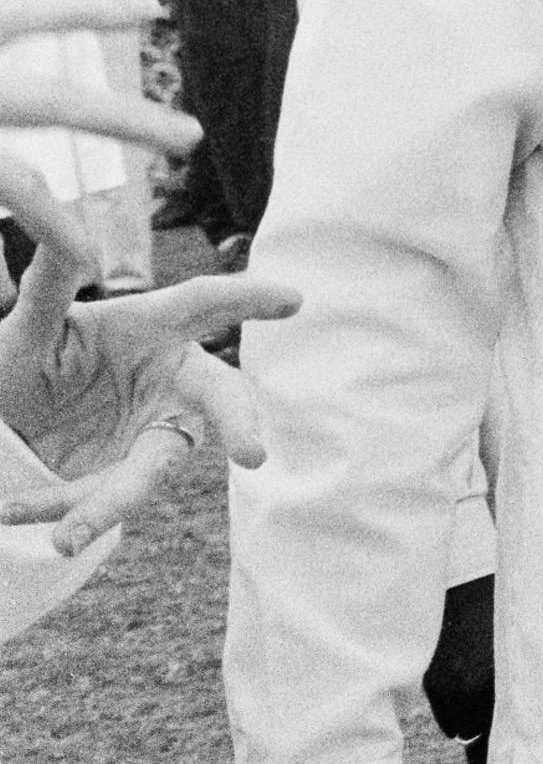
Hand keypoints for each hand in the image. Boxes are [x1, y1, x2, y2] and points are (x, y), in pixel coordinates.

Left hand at [0, 157, 285, 555]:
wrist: (9, 426)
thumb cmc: (20, 363)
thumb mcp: (25, 328)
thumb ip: (50, 286)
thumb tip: (63, 229)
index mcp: (150, 327)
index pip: (206, 304)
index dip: (249, 300)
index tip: (293, 299)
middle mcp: (169, 377)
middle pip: (218, 396)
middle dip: (239, 423)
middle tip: (254, 454)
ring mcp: (155, 428)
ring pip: (153, 466)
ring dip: (112, 501)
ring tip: (66, 535)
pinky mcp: (128, 474)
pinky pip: (105, 497)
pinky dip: (65, 510)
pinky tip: (24, 517)